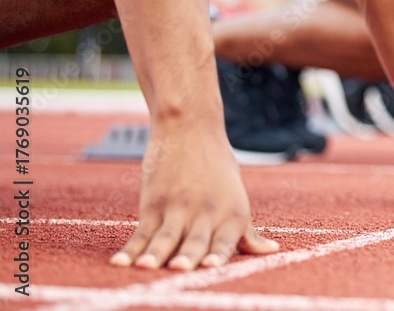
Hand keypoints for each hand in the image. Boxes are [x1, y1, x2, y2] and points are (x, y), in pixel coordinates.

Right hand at [111, 125, 277, 269]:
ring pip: (165, 237)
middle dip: (187, 256)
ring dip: (156, 254)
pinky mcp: (153, 204)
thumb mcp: (237, 198)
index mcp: (232, 214)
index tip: (210, 266)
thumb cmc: (218, 165)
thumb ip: (246, 230)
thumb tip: (272, 251)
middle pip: (195, 241)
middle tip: (180, 269)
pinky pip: (141, 232)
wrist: (190, 126)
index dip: (218, 255)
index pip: (225, 241)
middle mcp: (206, 212)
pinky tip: (120, 263)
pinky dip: (130, 250)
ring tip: (147, 268)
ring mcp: (177, 208)